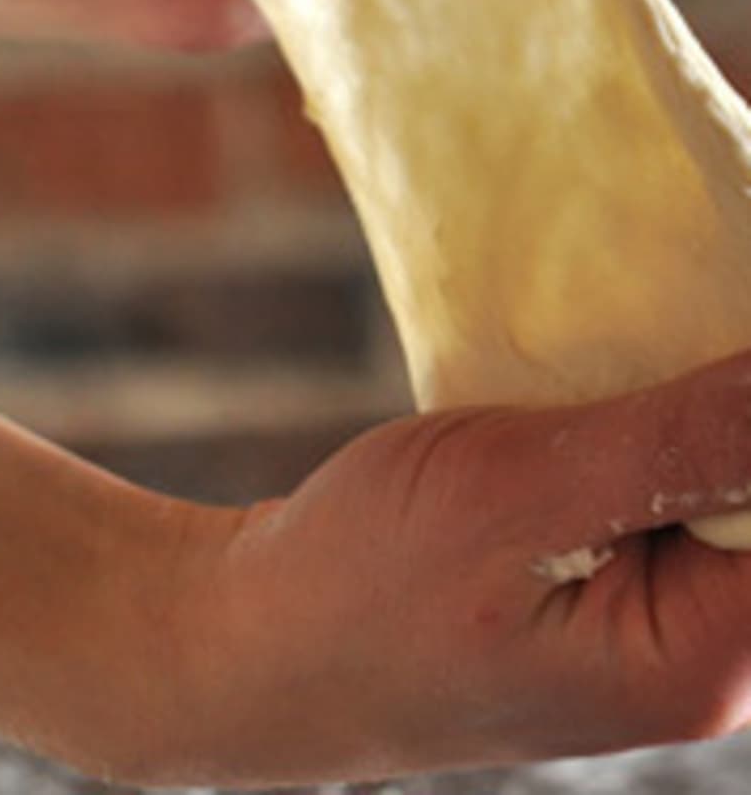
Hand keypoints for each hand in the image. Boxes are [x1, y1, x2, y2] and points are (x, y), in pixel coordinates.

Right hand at [142, 350, 750, 787]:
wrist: (261, 639)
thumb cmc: (368, 578)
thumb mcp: (514, 492)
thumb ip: (672, 442)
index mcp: (703, 655)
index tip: (704, 312)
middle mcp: (701, 651)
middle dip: (710, 393)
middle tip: (633, 333)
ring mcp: (649, 622)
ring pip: (711, 485)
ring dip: (669, 403)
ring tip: (579, 372)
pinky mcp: (601, 586)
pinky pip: (656, 492)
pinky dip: (626, 426)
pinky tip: (570, 396)